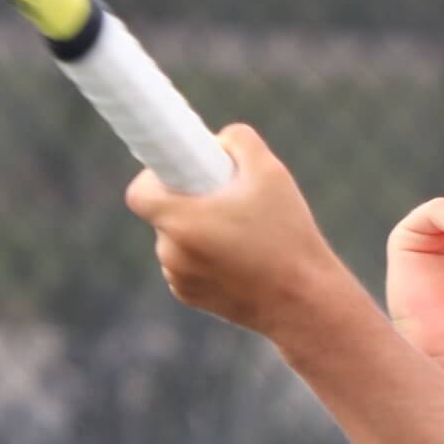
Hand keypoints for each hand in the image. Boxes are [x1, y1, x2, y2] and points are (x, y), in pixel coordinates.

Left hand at [125, 122, 349, 340]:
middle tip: (229, 201)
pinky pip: (185, 266)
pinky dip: (204, 258)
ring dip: (198, 232)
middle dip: (190, 203)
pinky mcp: (190, 297)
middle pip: (164, 214)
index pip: (139, 192)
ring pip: (176, 240)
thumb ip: (239, 142)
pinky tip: (241, 261)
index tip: (184, 175)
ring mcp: (178, 279)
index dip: (156, 177)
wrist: (305, 301)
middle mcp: (171, 252)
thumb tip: (219, 141)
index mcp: (182, 220)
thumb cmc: (288, 235)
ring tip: (244, 235)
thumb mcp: (272, 173)